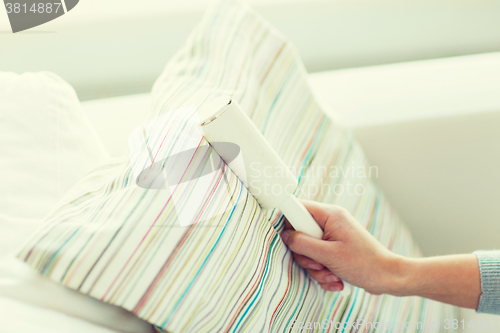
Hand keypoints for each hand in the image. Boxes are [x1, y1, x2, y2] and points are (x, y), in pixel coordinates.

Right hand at [281, 200, 402, 294]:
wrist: (388, 278)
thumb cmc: (363, 264)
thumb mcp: (328, 254)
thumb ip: (302, 243)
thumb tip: (285, 236)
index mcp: (330, 215)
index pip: (298, 207)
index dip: (288, 221)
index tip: (287, 237)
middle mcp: (330, 222)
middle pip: (300, 234)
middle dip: (306, 255)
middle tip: (318, 264)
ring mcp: (332, 236)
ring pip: (308, 250)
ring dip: (316, 268)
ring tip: (332, 275)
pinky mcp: (335, 249)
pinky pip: (318, 259)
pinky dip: (324, 273)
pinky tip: (336, 280)